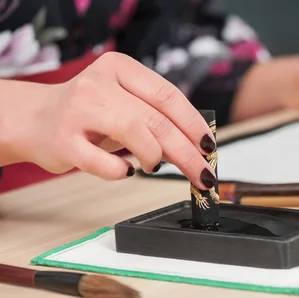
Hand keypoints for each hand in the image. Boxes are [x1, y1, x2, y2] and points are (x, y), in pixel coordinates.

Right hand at [0, 52, 216, 187]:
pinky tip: (125, 171)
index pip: (168, 96)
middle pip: (158, 120)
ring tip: (154, 165)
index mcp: (120, 68)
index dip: (194, 124)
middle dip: (188, 152)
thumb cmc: (89, 114)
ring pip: (135, 133)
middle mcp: (99, 83)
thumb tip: (198, 145)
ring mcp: (78, 110)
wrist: (34, 120)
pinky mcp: (63, 141)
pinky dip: (121, 171)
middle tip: (203, 174)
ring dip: (155, 157)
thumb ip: (156, 115)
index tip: (210, 147)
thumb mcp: (124, 103)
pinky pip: (104, 163)